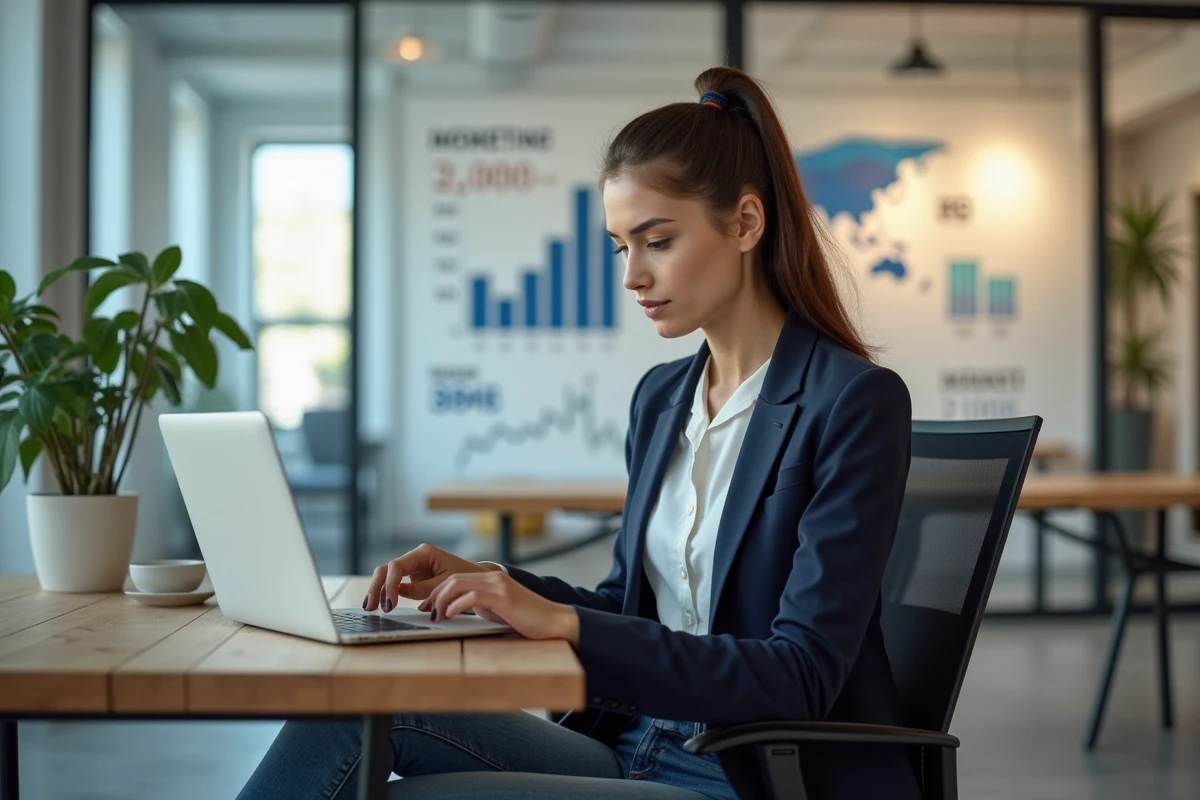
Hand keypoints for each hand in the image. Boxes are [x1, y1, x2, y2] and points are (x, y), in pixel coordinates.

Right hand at [364, 543, 496, 612]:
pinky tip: (379, 606)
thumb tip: (399, 593)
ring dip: (377, 591)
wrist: (477, 579)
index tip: (391, 604)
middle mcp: (415, 558)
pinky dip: (386, 594)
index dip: (390, 585)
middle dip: (376, 587)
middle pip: (386, 569)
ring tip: (369, 608)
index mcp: (423, 553)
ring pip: (386, 576)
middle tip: (369, 607)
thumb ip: (423, 589)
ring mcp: (412, 568)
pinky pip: (394, 584)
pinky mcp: (412, 578)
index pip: (397, 566)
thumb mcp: (446, 584)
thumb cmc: (466, 579)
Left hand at [420, 570, 579, 642]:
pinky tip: (450, 615)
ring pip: (458, 584)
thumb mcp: (498, 609)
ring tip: (436, 616)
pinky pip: (472, 596)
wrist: (554, 622)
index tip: (428, 607)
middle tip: (427, 612)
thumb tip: (456, 609)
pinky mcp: (503, 598)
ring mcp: (499, 586)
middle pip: (452, 579)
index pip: (456, 578)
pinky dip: (456, 605)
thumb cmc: (527, 620)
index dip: (438, 592)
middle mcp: (494, 577)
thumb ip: (480, 604)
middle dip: (434, 595)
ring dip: (441, 600)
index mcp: (492, 578)